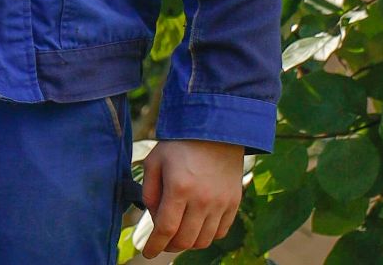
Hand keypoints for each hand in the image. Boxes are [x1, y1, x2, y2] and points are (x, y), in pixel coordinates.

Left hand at [134, 138, 244, 257]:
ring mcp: (221, 203)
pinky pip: (220, 232)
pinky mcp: (234, 202)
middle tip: (162, 242)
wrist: (217, 129)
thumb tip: (153, 217)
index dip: (154, 246)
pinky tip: (197, 227)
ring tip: (179, 235)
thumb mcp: (155, 160)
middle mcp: (202, 199)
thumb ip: (149, 191)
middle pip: (184, 240)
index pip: (166, 230)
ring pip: (203, 240)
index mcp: (179, 188)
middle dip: (169, 246)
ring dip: (188, 243)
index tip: (148, 253)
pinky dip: (207, 236)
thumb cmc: (181, 144)